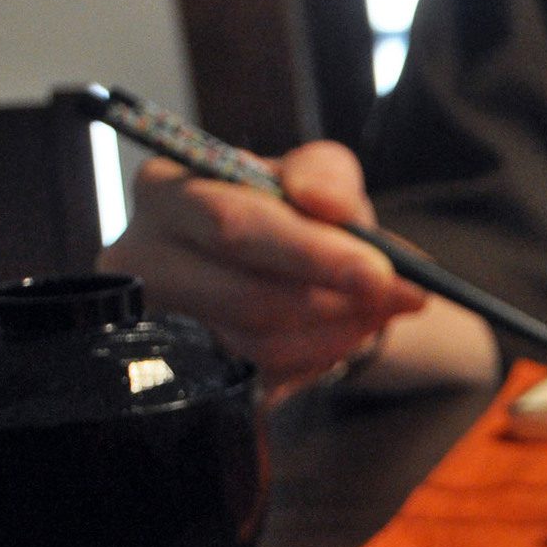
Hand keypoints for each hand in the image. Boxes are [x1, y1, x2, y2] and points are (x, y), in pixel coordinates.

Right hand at [98, 141, 427, 391]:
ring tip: (381, 306)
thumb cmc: (294, 212)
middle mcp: (146, 256)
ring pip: (262, 340)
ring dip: (339, 329)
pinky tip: (348, 327)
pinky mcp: (191, 367)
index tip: (379, 273)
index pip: (232, 224)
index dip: (310, 253)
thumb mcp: (318, 176)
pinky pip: (268, 372)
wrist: (292, 270)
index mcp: (165, 190)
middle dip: (334, 300)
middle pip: (245, 294)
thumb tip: (321, 199)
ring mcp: (164, 320)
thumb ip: (326, 174)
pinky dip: (323, 350)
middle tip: (401, 297)